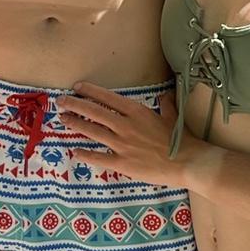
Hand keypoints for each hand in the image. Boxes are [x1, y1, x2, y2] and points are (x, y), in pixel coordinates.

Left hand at [60, 82, 187, 188]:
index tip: (77, 87)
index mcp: (137, 112)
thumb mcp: (173, 117)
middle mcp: (125, 125)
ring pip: (92, 131)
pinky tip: (74, 151)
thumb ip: (165, 103)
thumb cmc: (182, 139)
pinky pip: (99, 158)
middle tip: (61, 101)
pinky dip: (85, 154)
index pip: (107, 98)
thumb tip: (165, 94)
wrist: (188, 162)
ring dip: (75, 124)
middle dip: (75, 104)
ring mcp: (122, 145)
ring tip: (63, 119)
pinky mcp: (122, 163)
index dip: (90, 91)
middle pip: (94, 112)